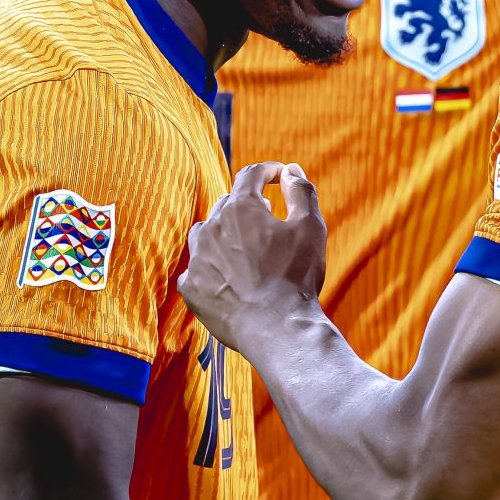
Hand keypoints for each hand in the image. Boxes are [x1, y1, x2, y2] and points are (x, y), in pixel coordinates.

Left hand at [181, 162, 328, 349]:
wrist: (276, 328)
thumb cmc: (295, 277)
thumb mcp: (310, 227)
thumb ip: (301, 191)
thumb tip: (291, 170)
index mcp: (241, 207)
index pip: (251, 174)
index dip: (268, 171)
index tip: (279, 176)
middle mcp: (212, 227)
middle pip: (228, 203)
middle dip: (248, 205)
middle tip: (269, 216)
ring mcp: (197, 258)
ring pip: (207, 232)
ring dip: (225, 233)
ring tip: (245, 247)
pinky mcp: (190, 286)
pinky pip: (197, 267)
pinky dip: (212, 266)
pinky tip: (229, 278)